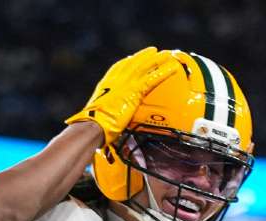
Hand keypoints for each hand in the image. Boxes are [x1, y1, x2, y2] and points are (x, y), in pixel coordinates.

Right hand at [66, 47, 180, 145]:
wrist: (94, 124)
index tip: (131, 58)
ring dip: (156, 60)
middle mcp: (115, 81)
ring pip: (144, 67)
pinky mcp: (134, 91)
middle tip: (153, 51)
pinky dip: (163, 72)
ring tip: (166, 54)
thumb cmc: (93, 125)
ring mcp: (125, 84)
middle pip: (132, 64)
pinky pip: (152, 79)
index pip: (117, 69)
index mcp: (105, 85)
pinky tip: (172, 68)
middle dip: (143, 56)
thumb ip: (104, 114)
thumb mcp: (98, 116)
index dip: (126, 62)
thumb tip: (104, 123)